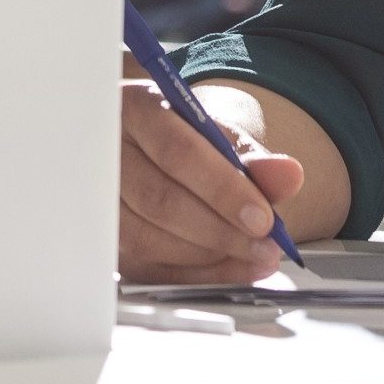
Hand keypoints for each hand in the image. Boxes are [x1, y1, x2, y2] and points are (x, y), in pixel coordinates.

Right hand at [118, 81, 305, 283]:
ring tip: (254, 258)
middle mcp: (105, 150)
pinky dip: (192, 275)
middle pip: (159, 199)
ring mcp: (94, 197)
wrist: (151, 151)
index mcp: (136, 108)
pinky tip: (229, 270)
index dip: (223, 189)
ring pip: (147, 239)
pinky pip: (143, 268)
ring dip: (208, 257)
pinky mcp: (101, 237)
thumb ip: (253, 158)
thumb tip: (289, 174)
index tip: (264, 218)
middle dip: (220, 230)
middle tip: (264, 246)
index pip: (177, 151)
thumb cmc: (185, 141)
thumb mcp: (220, 138)